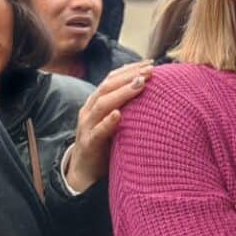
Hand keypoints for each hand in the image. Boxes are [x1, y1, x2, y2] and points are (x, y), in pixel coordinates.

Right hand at [63, 60, 153, 192]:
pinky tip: (118, 114)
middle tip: (150, 70)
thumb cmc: (105, 143)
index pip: (111, 79)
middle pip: (108, 86)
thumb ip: (127, 107)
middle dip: (129, 76)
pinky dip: (108, 122)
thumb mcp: (115, 122)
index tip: (150, 62)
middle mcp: (90, 110)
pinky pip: (97, 131)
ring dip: (122, 92)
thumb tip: (151, 91)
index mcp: (96, 102)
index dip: (129, 69)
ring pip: (102, 104)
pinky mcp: (89, 144)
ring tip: (140, 83)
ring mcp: (87, 127)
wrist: (84, 172)